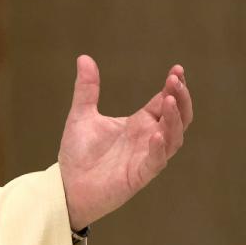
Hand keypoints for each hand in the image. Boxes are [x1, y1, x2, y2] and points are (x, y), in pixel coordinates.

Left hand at [58, 55, 192, 229]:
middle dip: (180, 98)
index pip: (164, 101)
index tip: (176, 70)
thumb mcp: (81, 116)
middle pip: (178, 116)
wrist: (65, 186)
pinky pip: (157, 160)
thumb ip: (87, 89)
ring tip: (169, 100)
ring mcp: (146, 156)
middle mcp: (148, 138)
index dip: (173, 86)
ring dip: (175, 119)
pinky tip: (157, 133)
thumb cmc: (77, 154)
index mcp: (139, 123)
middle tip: (176, 80)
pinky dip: (160, 147)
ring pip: (174, 137)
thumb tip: (84, 58)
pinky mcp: (140, 175)